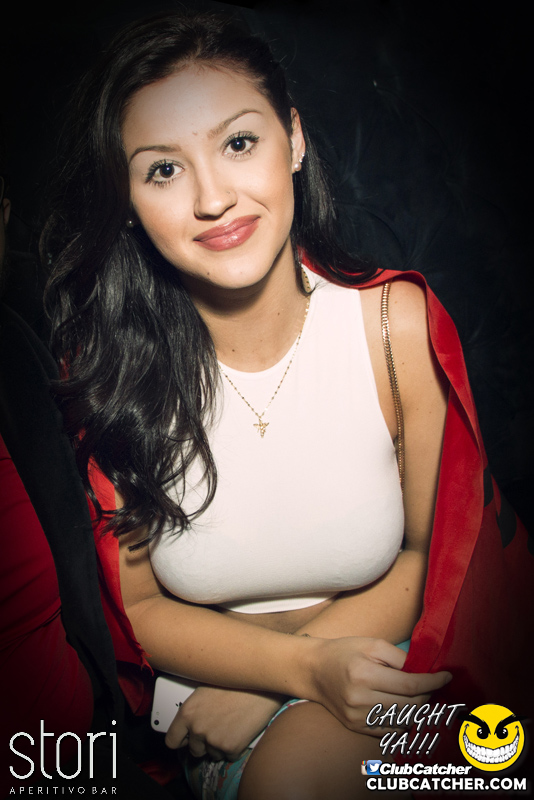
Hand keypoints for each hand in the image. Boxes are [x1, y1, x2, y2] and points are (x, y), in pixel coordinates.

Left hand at [164, 686, 284, 760]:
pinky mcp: (231, 748)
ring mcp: (214, 740)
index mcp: (187, 712)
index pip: (172, 740)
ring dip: (220, 745)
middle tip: (217, 728)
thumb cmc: (235, 681)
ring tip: (232, 725)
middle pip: (194, 750)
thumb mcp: (206, 688)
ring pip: (213, 754)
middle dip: (204, 743)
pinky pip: (229, 756)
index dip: (181, 740)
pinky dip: (235, 747)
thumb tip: (191, 721)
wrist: (261, 684)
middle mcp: (197, 728)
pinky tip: (241, 730)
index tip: (187, 739)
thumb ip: (195, 708)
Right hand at [309, 636, 451, 736]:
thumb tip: (425, 671)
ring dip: (418, 709)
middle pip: (410, 705)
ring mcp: (357, 717)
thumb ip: (400, 657)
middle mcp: (360, 699)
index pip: (410, 685)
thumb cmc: (344, 652)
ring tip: (420, 695)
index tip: (446, 676)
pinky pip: (390, 730)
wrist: (314, 671)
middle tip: (433, 685)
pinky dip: (403, 720)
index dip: (433, 682)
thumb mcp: (372, 644)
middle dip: (428, 695)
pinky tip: (405, 707)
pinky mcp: (356, 727)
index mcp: (364, 674)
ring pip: (403, 720)